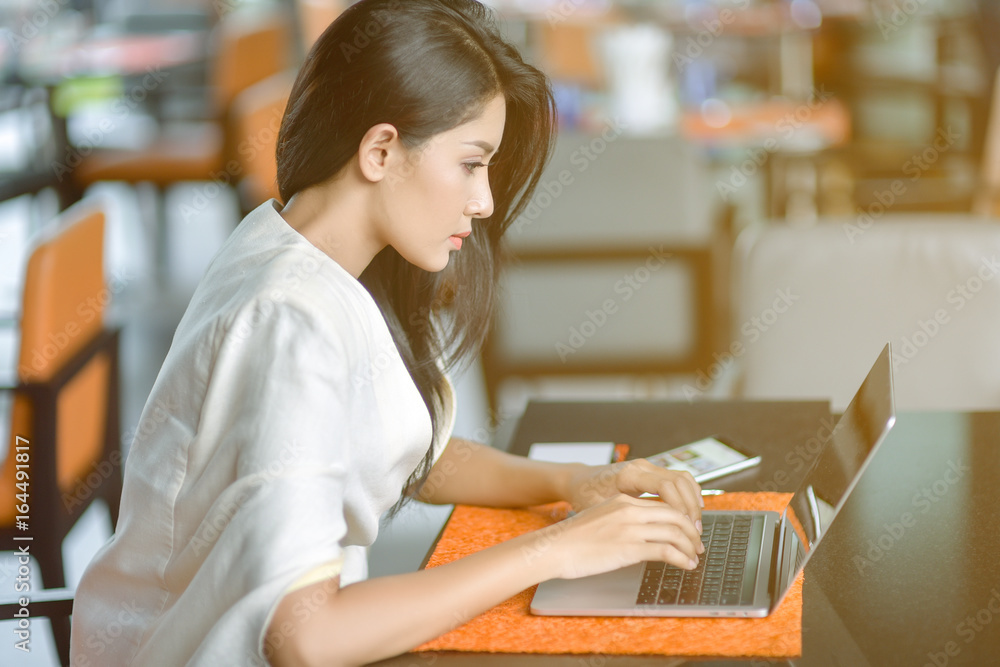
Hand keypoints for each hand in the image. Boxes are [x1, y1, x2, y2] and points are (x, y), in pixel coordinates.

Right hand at [526, 494, 705, 579]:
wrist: (554, 548)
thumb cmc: (572, 539)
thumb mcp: (600, 519)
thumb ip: (622, 521)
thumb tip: (642, 535)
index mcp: (623, 501)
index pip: (664, 505)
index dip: (682, 518)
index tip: (688, 531)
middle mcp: (630, 511)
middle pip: (675, 515)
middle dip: (692, 532)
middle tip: (698, 545)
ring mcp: (630, 529)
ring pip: (675, 532)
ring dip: (690, 547)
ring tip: (694, 558)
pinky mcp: (629, 548)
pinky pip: (666, 551)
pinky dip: (682, 558)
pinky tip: (686, 565)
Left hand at [565, 459, 702, 530]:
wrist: (577, 481)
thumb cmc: (584, 496)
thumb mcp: (603, 511)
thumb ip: (627, 521)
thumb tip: (650, 541)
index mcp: (629, 474)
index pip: (666, 487)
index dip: (681, 508)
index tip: (687, 529)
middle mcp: (641, 467)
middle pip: (679, 482)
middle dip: (691, 508)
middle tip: (696, 533)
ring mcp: (647, 467)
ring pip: (682, 479)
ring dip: (692, 502)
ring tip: (695, 526)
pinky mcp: (650, 473)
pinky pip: (676, 480)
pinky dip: (687, 495)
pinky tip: (690, 513)